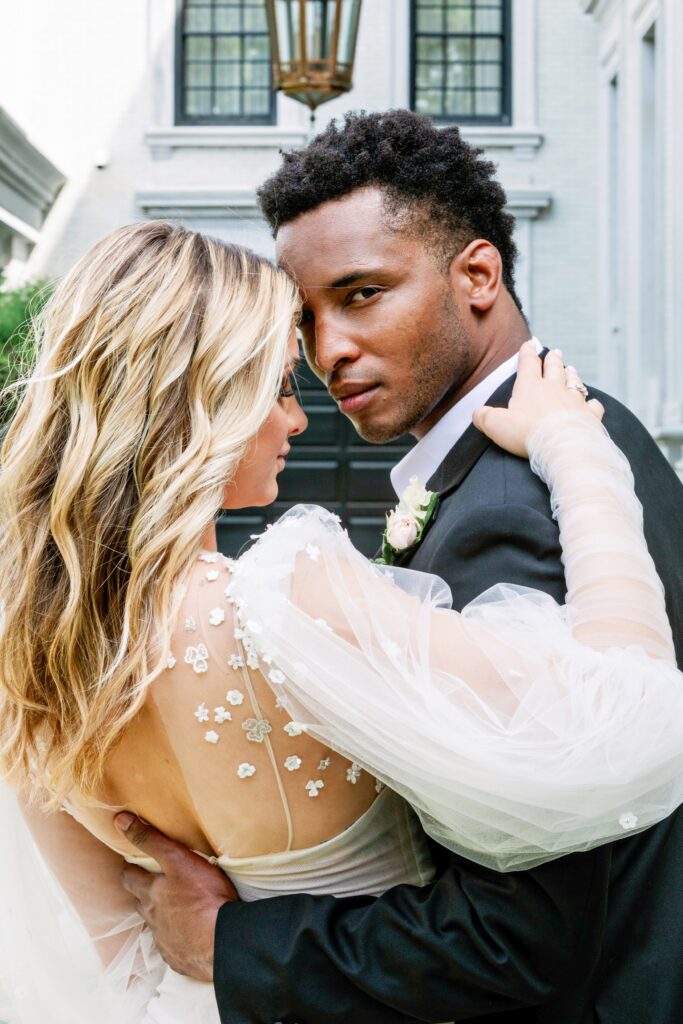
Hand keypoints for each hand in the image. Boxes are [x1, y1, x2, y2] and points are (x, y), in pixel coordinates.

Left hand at [116, 811, 238, 981]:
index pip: (130, 878)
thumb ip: (150, 840)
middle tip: (151, 886)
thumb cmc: (203, 896)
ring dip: (159, 917)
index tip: (134, 865)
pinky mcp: (178, 958)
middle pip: (140, 903)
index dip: (131, 870)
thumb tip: (120, 820)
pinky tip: (187, 936)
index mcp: (151, 893)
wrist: (222, 941)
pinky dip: (176, 939)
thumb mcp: (178, 859)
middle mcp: (152, 918)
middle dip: (142, 894)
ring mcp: (164, 941)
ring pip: (154, 926)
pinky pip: (171, 947)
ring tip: (171, 911)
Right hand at [472, 342, 604, 457]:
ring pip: (574, 382)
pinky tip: (592, 403)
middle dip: (553, 359)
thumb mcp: (496, 426)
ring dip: (571, 374)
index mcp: (530, 387)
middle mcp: (554, 388)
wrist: (562, 445)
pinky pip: (592, 405)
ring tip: (571, 369)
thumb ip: (485, 417)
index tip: (528, 344)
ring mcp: (574, 400)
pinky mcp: (589, 415)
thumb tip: (477, 413)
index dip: (527, 353)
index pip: (528, 364)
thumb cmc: (527, 433)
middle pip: (554, 368)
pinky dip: (592, 403)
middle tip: (555, 352)